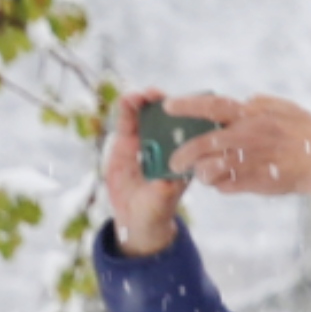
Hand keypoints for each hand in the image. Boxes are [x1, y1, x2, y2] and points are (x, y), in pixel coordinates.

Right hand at [97, 91, 187, 257]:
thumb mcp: (161, 202)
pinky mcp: (126, 143)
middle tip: (155, 94)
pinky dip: (126, 112)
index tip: (182, 105)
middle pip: (165, 119)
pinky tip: (124, 101)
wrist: (135, 217)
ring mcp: (145, 142)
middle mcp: (165, 146)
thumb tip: (166, 181)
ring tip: (137, 96)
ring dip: (142, 103)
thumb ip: (163, 190)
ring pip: (145, 117)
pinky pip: (126, 124)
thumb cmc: (156, 210)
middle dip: (161, 104)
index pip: (185, 132)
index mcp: (181, 157)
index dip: (184, 116)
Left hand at [166, 92, 310, 207]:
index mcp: (253, 115)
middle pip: (202, 144)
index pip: (212, 106)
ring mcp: (251, 161)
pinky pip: (226, 186)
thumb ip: (262, 103)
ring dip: (201, 173)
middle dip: (182, 154)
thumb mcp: (287, 108)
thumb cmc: (310, 135)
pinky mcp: (256, 182)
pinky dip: (220, 185)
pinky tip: (225, 182)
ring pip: (210, 169)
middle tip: (173, 161)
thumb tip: (244, 99)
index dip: (187, 105)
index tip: (168, 105)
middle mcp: (248, 137)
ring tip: (201, 173)